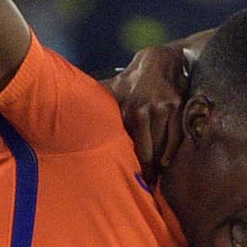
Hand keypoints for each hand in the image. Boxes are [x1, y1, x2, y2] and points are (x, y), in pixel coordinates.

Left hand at [106, 42, 188, 178]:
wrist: (160, 60)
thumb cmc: (131, 80)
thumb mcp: (112, 89)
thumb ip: (98, 105)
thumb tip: (68, 118)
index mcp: (127, 110)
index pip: (130, 146)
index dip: (131, 165)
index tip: (130, 180)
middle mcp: (145, 110)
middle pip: (148, 152)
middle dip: (147, 171)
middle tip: (145, 186)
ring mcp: (163, 110)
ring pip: (163, 147)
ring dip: (159, 166)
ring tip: (155, 180)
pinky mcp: (178, 109)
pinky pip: (176, 138)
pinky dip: (171, 153)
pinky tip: (166, 164)